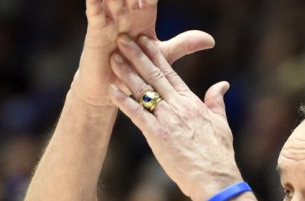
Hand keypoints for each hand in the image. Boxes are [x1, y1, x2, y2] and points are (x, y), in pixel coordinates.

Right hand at [74, 0, 214, 106]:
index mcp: (144, 18)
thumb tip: (211, 40)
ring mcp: (111, 21)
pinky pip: (95, 12)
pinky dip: (94, 2)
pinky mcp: (97, 31)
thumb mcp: (164, 55)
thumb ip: (184, 44)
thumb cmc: (138, 70)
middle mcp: (127, 15)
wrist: (115, 89)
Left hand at [108, 35, 240, 200]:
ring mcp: (167, 120)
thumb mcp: (221, 124)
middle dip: (138, 56)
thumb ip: (217, 102)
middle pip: (155, 76)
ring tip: (112, 57)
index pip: (171, 73)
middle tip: (123, 39)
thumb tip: (222, 84)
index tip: (145, 40)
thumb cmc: (219, 156)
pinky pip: (137, 114)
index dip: (156, 55)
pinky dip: (123, 101)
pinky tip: (111, 89)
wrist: (215, 178)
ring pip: (144, 90)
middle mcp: (179, 107)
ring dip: (127, 73)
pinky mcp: (157, 135)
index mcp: (193, 103)